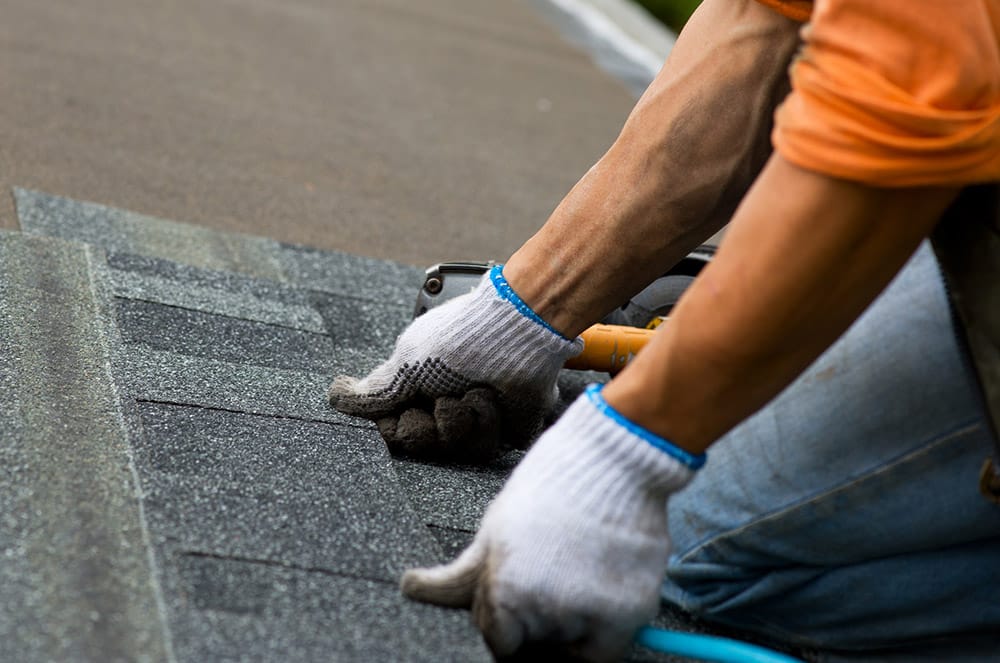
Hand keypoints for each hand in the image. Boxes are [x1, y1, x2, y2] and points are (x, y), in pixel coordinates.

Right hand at [329, 266, 581, 461]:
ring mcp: (474, 419)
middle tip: (441, 399)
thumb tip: (336, 397)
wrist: (516, 332)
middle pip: (420, 445)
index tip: (405, 409)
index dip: (397, 427)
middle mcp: (442, 405)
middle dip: (430, 425)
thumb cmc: (460, 339)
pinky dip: (487, 421)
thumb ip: (374, 391)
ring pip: (453, 451)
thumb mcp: (407, 362)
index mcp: (417, 388)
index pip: (393, 431)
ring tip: (472, 391)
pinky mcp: (505, 429)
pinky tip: (491, 398)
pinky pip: (486, 448)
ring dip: (461, 419)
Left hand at [400, 385, 702, 660]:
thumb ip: (459, 575)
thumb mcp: (496, 528)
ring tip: (579, 567)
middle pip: (534, 642)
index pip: (497, 639)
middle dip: (539, 620)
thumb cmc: (551, 487)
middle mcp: (544, 612)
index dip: (507, 620)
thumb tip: (410, 589)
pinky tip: (600, 584)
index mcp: (504, 593)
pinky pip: (606, 649)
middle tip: (554, 572)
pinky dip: (604, 628)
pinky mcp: (629, 614)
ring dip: (572, 620)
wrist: (615, 459)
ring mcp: (589, 614)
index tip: (521, 595)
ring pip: (570, 645)